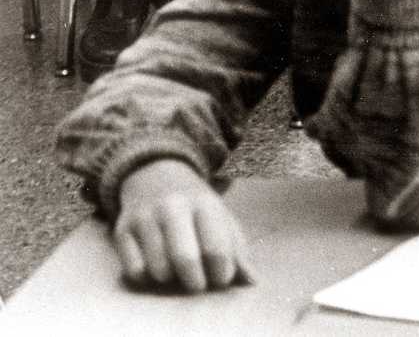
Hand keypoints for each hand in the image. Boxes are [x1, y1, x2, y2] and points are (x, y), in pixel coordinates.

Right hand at [113, 159, 250, 292]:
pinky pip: (134, 270)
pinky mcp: (122, 230)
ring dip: (171, 280)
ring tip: (177, 273)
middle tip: (199, 285)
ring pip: (158, 268)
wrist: (156, 176)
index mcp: (205, 204)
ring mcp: (145, 218)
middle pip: (185, 259)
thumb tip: (252, 281)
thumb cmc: (196, 207)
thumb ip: (237, 249)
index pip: (216, 247)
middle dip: (195, 282)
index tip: (221, 280)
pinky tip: (155, 268)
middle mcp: (173, 208)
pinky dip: (147, 278)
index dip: (222, 272)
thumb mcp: (221, 218)